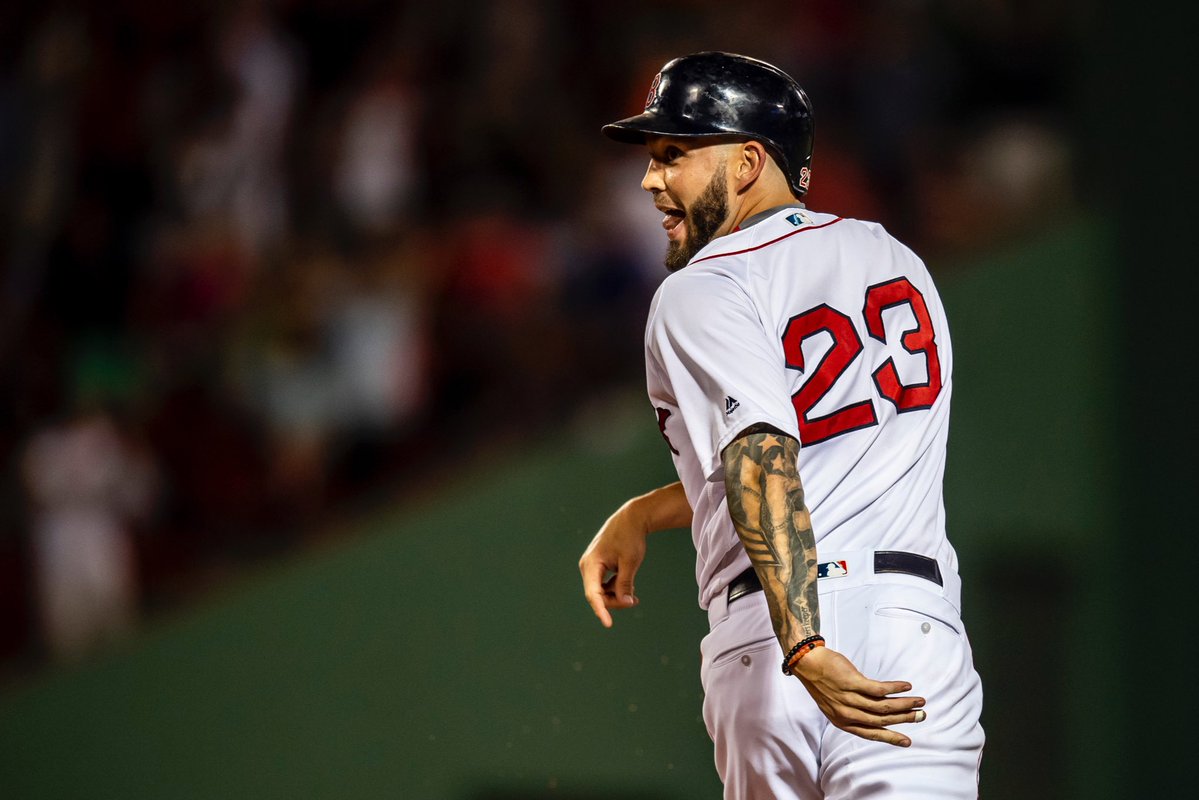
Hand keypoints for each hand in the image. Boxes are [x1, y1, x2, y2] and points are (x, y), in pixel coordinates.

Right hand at [579, 503, 647, 627]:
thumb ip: (625, 584)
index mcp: (591, 564)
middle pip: (598, 595)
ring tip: (635, 596)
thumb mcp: (630, 562)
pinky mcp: (598, 567)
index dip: (601, 610)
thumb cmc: (630, 538)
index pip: (593, 593)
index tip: (608, 624)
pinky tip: (629, 589)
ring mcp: (592, 567)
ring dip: (616, 596)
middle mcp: (587, 566)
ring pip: (601, 591)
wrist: (630, 520)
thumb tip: (624, 602)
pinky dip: (615, 589)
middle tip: (635, 601)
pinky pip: (604, 585)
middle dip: (615, 601)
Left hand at [790, 645, 926, 746]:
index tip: (907, 741)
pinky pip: (879, 689)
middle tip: (921, 716)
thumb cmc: (822, 682)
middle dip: (904, 719)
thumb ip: (855, 711)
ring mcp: (849, 698)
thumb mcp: (835, 704)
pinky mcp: (852, 682)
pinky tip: (906, 686)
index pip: (871, 734)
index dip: (890, 738)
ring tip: (919, 701)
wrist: (807, 663)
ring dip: (904, 704)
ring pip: (883, 706)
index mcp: (843, 722)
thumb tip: (879, 712)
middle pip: (882, 720)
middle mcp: (847, 714)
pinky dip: (895, 688)